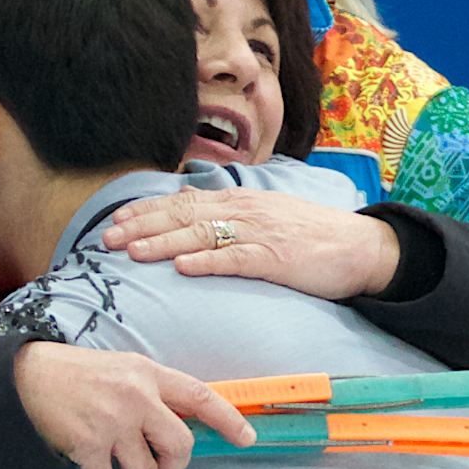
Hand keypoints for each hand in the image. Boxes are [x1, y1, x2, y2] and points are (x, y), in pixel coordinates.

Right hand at [15, 343, 259, 468]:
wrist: (26, 376)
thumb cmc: (76, 373)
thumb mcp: (122, 369)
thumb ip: (151, 393)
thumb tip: (178, 426)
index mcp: (148, 373)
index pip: (200, 396)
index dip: (228, 420)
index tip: (247, 438)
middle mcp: (136, 395)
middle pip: (179, 445)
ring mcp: (113, 421)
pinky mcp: (88, 442)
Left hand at [100, 189, 399, 300]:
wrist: (360, 246)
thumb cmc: (311, 236)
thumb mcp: (267, 218)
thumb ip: (231, 218)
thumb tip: (193, 219)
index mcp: (240, 201)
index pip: (183, 201)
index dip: (146, 211)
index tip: (115, 221)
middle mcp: (244, 210)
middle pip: (183, 215)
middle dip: (142, 226)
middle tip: (107, 238)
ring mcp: (260, 233)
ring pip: (202, 234)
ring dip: (164, 243)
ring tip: (133, 252)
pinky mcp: (277, 257)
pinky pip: (236, 258)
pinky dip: (207, 262)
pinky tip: (183, 268)